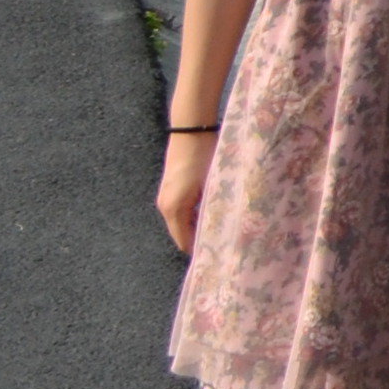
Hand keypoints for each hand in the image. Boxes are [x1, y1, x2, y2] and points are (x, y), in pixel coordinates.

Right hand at [157, 132, 211, 255]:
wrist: (192, 131)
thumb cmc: (205, 156)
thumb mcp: (212, 185)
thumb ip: (212, 210)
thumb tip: (220, 230)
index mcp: (174, 208)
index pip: (184, 241)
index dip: (200, 250)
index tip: (218, 256)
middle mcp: (165, 206)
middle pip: (182, 234)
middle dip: (199, 241)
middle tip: (223, 246)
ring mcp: (166, 198)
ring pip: (182, 223)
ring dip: (197, 228)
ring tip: (220, 234)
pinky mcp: (170, 190)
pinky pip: (181, 212)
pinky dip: (194, 217)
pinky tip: (211, 216)